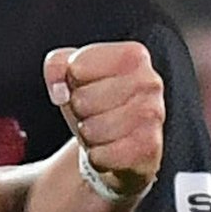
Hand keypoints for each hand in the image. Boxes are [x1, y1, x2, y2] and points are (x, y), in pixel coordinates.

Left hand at [42, 42, 162, 197]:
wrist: (119, 141)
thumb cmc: (96, 100)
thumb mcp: (72, 73)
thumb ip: (56, 65)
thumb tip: (60, 91)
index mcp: (133, 55)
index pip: (76, 67)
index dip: (71, 80)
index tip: (86, 84)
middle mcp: (150, 82)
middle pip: (82, 99)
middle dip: (79, 109)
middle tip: (94, 111)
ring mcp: (154, 116)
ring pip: (91, 129)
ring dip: (88, 134)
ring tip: (102, 129)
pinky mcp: (150, 148)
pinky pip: (102, 155)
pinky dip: (97, 156)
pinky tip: (110, 148)